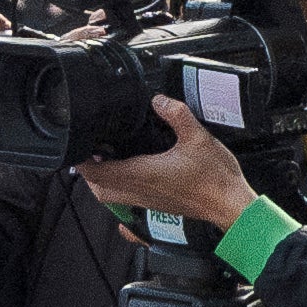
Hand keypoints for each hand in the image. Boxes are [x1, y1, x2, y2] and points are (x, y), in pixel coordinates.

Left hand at [73, 97, 256, 231]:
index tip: (77, 149)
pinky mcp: (155, 205)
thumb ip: (176, 115)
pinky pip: (126, 199)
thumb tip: (159, 100)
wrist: (229, 204)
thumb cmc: (215, 178)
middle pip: (98, 187)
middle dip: (89, 171)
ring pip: (110, 196)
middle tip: (89, 153)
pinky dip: (118, 187)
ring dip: (101, 181)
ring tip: (104, 162)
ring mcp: (146, 201)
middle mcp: (140, 191)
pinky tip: (129, 174)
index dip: (83, 162)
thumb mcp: (197, 137)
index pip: (99, 173)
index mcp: (142, 175)